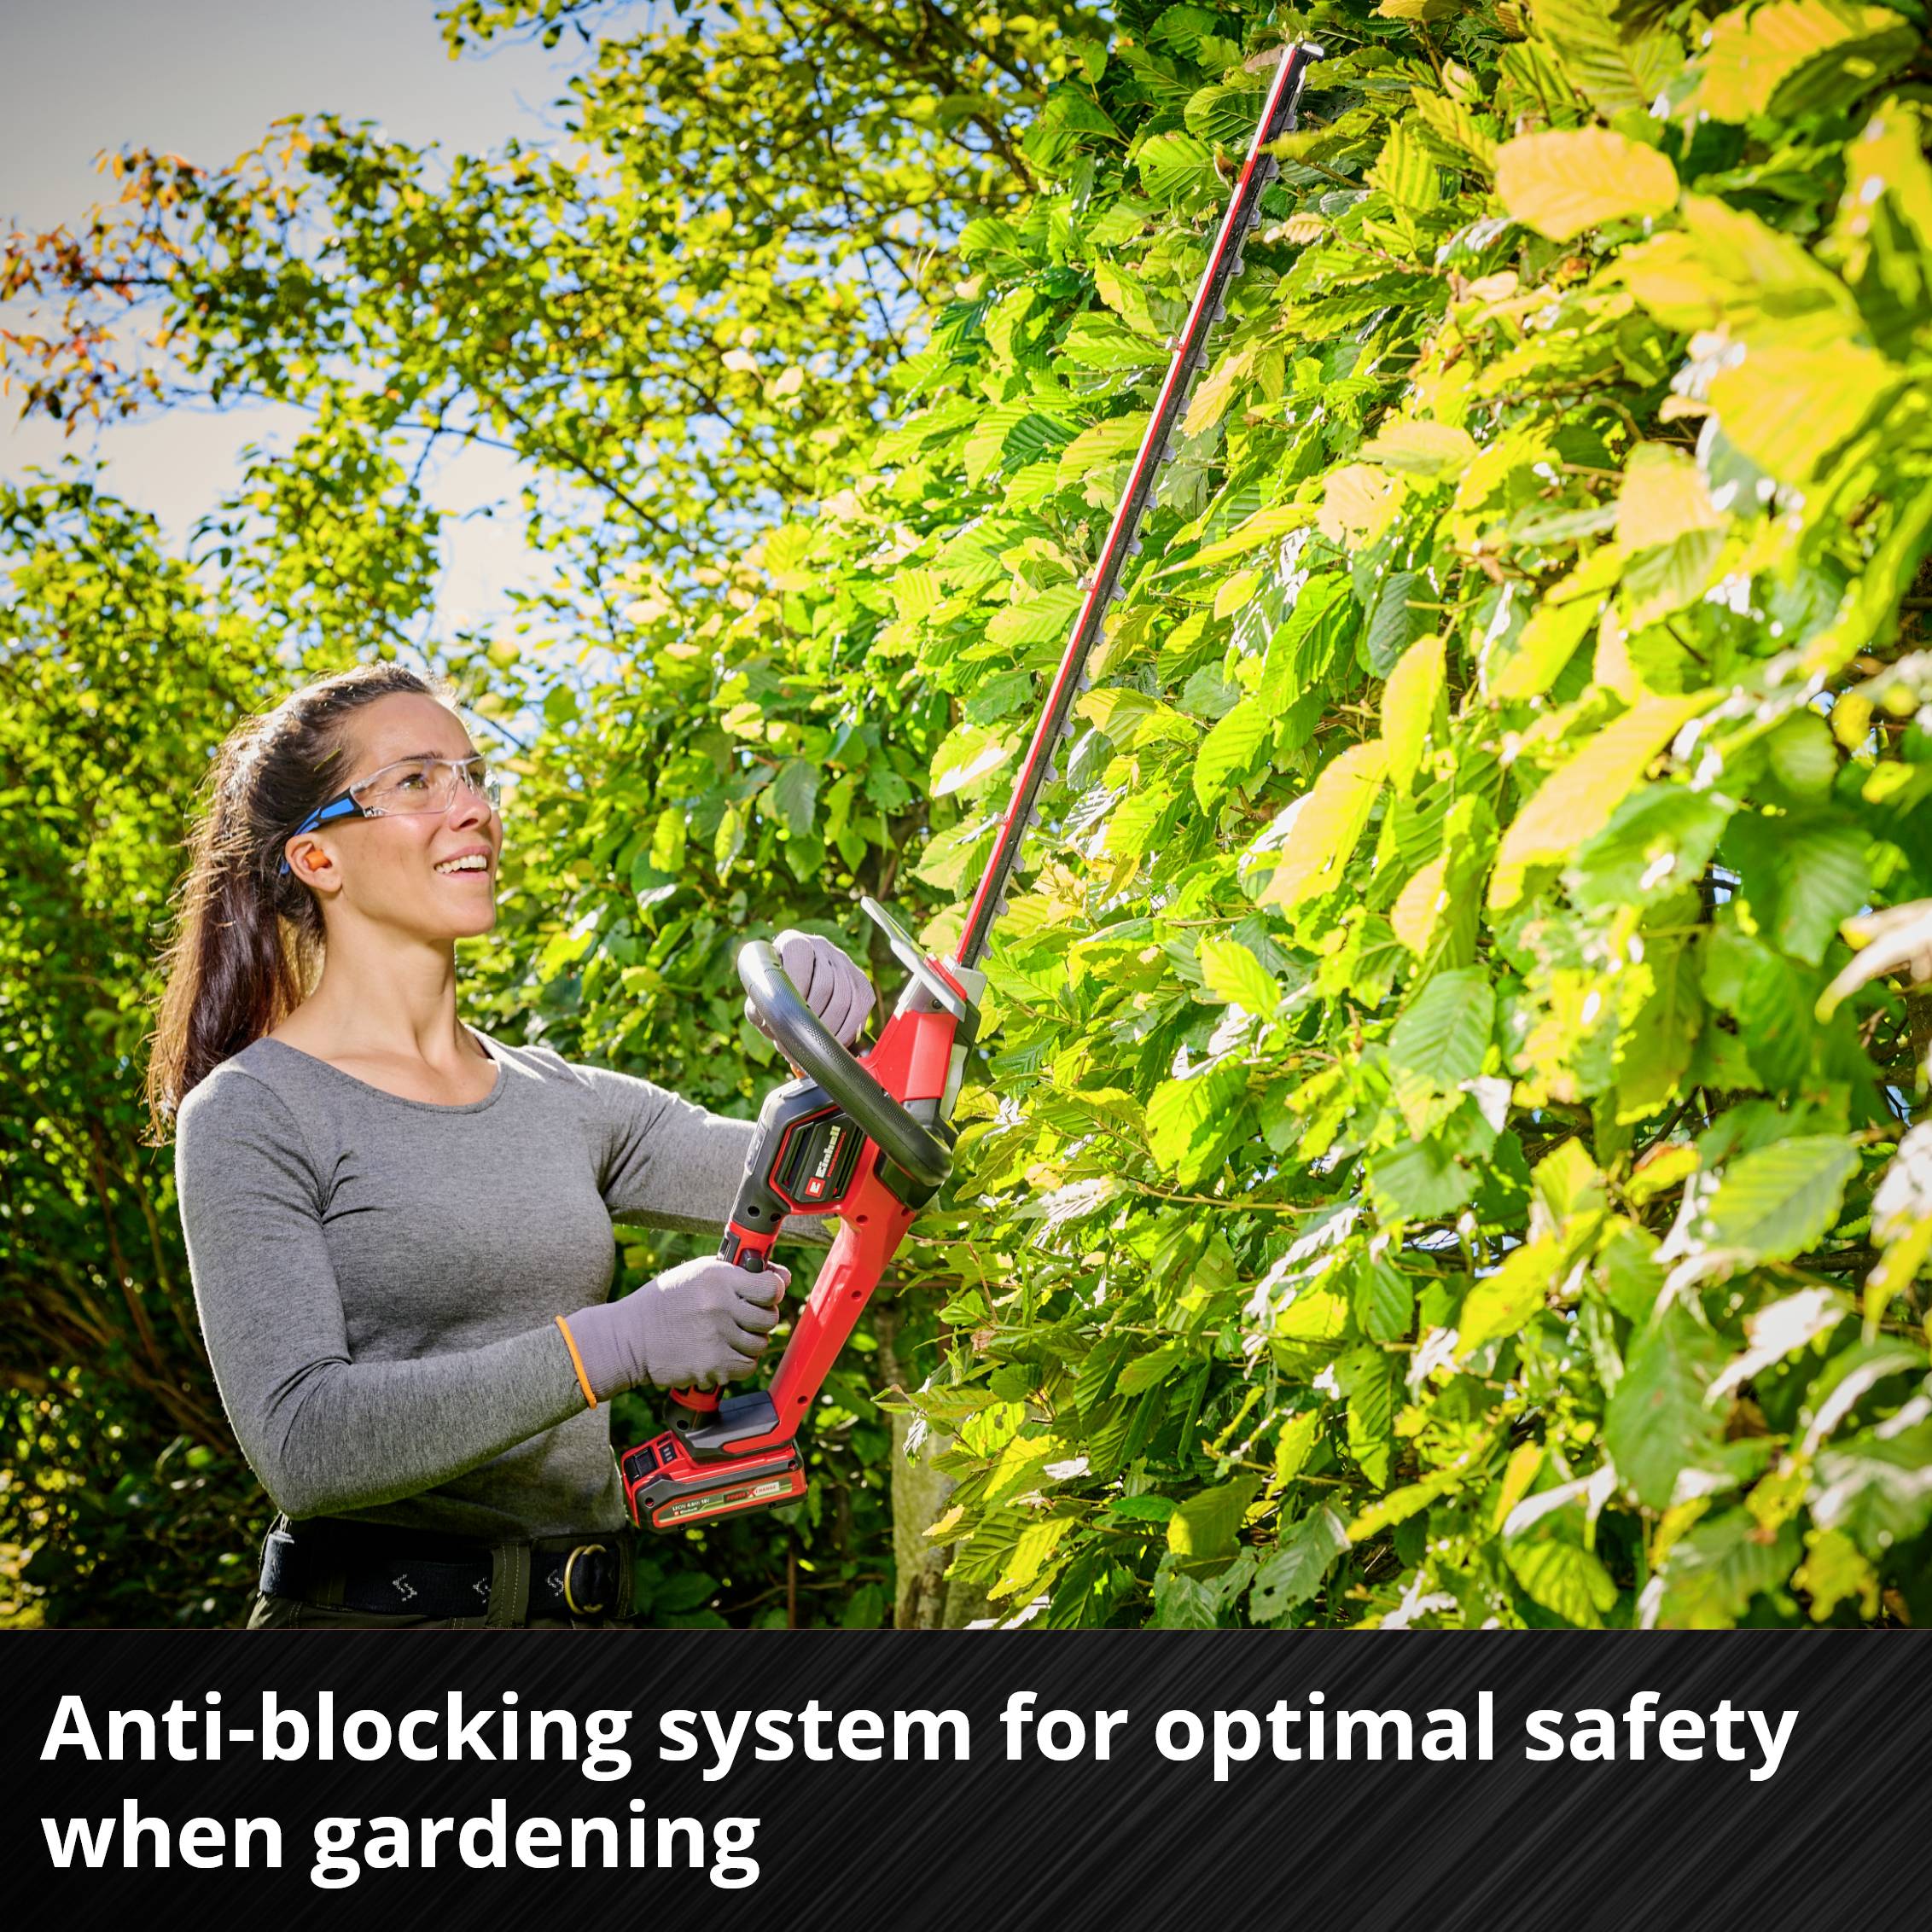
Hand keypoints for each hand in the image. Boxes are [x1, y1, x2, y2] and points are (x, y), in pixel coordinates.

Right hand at [562, 1255, 790, 1400]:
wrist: (630, 1339)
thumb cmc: (665, 1303)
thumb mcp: (698, 1274)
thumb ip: (738, 1273)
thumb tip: (782, 1277)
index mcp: (718, 1277)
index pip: (771, 1287)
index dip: (773, 1291)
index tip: (765, 1295)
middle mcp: (720, 1305)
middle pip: (770, 1318)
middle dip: (759, 1320)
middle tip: (741, 1319)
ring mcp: (717, 1336)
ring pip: (760, 1344)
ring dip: (748, 1343)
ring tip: (725, 1337)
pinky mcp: (712, 1364)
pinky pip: (747, 1367)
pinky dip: (738, 1364)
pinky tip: (720, 1354)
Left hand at [748, 928, 874, 1049]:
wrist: (796, 988)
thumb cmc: (773, 993)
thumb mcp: (760, 996)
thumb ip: (759, 1007)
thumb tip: (775, 1028)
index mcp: (792, 942)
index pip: (799, 953)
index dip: (795, 984)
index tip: (788, 1012)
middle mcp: (821, 946)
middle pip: (825, 983)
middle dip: (813, 1017)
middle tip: (801, 1037)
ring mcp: (844, 962)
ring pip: (845, 997)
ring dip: (830, 1027)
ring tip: (815, 1045)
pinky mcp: (860, 981)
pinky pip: (861, 1007)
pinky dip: (847, 1030)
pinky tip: (833, 1041)